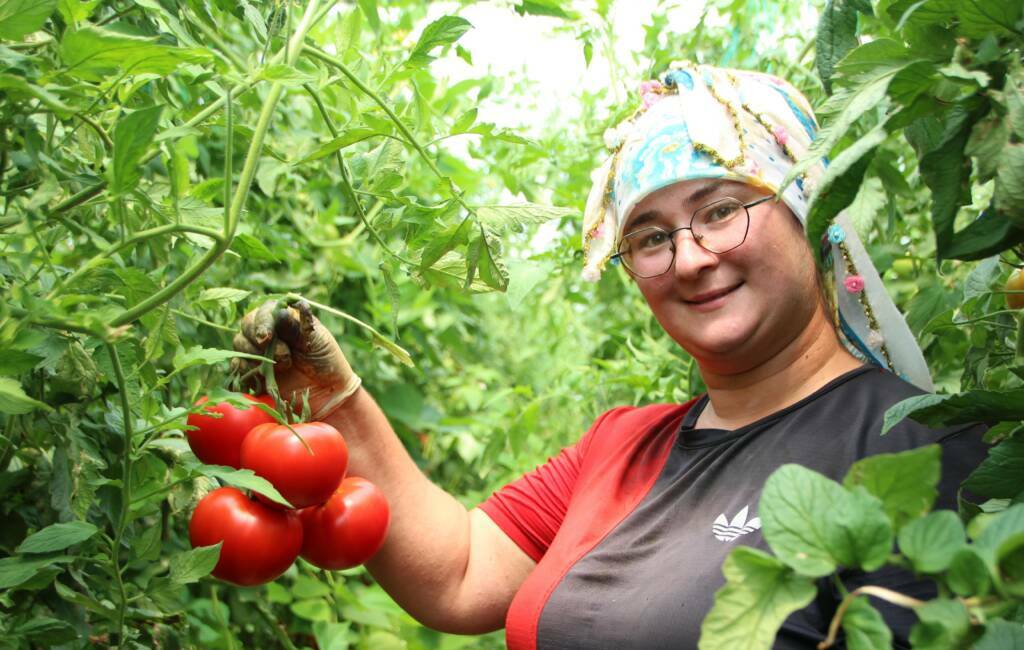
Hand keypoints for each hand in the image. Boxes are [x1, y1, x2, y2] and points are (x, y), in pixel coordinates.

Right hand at [232, 300, 361, 418]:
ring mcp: (259, 352)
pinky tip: (260, 375)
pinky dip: (244, 369)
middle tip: (284, 357)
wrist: (328, 393)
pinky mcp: (253, 372)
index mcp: (284, 319)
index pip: (263, 312)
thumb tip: (280, 311)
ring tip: (283, 367)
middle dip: (259, 340)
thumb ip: (296, 327)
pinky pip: (237, 366)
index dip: (262, 323)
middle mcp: (268, 333)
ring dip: (256, 355)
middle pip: (246, 326)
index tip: (267, 337)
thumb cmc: (326, 362)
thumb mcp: (316, 340)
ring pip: (240, 344)